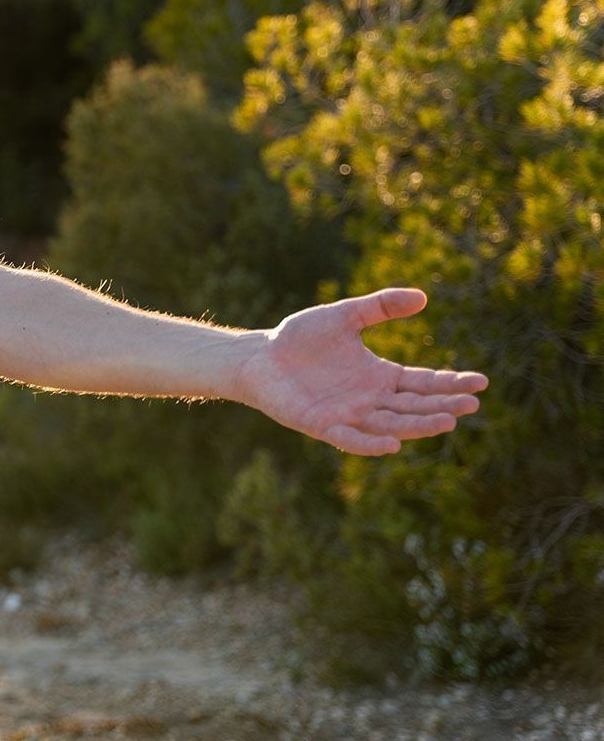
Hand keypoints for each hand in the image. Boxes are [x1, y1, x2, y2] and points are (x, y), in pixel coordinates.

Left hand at [230, 287, 488, 456]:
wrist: (259, 356)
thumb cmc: (300, 338)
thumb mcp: (344, 316)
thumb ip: (380, 307)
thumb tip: (423, 296)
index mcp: (380, 376)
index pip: (423, 382)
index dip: (450, 383)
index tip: (480, 382)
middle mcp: (370, 399)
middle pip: (414, 406)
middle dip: (443, 406)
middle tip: (472, 404)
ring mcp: (349, 415)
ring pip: (391, 424)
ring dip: (418, 426)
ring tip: (447, 422)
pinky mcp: (323, 426)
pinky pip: (351, 439)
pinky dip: (371, 443)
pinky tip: (393, 443)